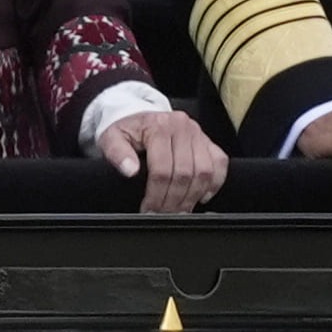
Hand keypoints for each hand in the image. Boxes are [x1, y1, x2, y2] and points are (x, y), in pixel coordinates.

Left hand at [96, 109, 226, 214]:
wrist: (140, 117)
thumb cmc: (127, 130)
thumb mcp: (111, 138)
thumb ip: (117, 153)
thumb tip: (129, 169)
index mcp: (159, 125)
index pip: (162, 169)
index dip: (156, 195)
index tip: (148, 209)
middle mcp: (183, 127)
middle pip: (185, 173)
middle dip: (174, 200)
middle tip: (163, 214)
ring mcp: (198, 133)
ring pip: (205, 171)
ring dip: (193, 196)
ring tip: (179, 209)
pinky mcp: (208, 140)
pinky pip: (220, 163)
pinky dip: (214, 183)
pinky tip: (201, 196)